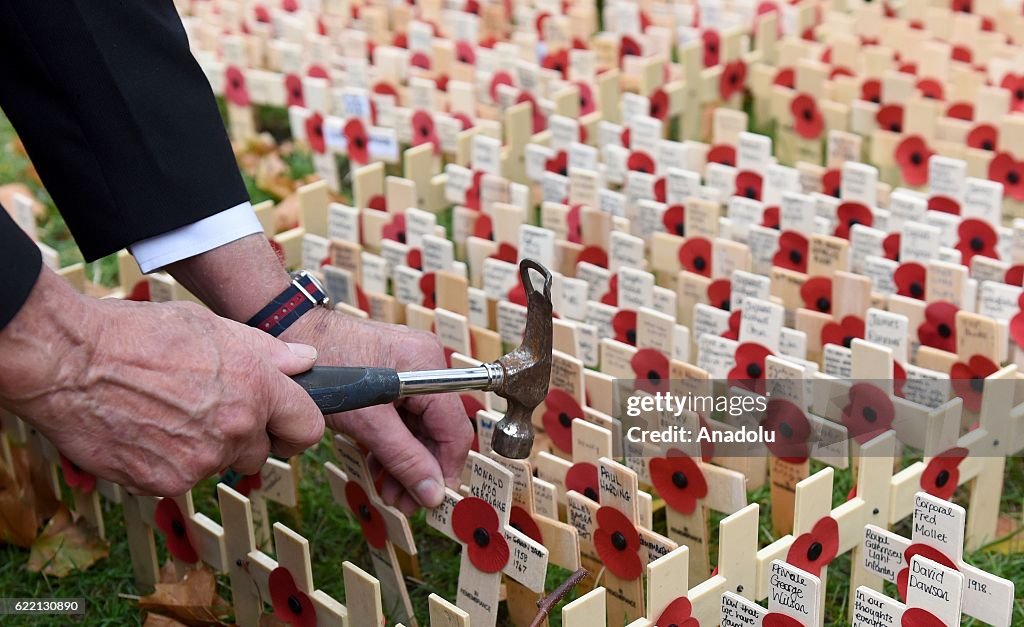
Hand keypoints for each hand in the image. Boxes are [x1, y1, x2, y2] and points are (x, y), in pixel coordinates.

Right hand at [0, 269, 324, 495]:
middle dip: (243, 436)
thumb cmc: (137, 335)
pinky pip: (182, 479)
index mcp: (257, 387)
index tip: (283, 425)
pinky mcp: (166, 483)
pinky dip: (168, 462)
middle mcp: (236, 428)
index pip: (308, 428)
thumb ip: (267, 351)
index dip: (295, 426)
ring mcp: (202, 461)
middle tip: (207, 409)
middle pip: (261, 452)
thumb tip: (305, 362)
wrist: (69, 362)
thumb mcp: (212, 326)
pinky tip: (145, 430)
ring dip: (204, 448)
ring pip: (219, 465)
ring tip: (166, 411)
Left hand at [283, 308, 473, 514]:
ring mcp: (410, 369)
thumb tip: (431, 492)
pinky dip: (393, 444)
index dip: (445, 469)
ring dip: (406, 461)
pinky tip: (380, 466)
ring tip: (388, 490)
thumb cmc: (325, 364)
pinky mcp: (392, 375)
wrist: (291, 331)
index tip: (432, 499)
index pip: (454, 429)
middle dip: (421, 469)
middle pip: (437, 431)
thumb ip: (403, 458)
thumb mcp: (368, 421)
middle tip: (403, 502)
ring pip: (419, 427)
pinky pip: (404, 417)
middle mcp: (427, 365)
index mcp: (429, 368)